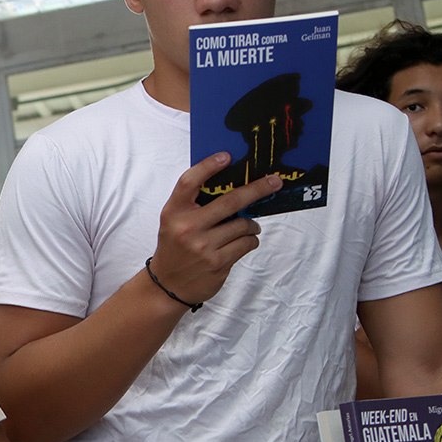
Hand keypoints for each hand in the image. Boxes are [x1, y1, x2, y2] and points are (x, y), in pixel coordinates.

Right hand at [147, 152, 281, 306]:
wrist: (167, 285)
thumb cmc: (175, 247)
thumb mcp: (174, 222)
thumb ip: (194, 205)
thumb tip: (233, 185)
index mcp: (173, 212)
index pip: (189, 182)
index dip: (208, 166)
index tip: (226, 156)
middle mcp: (187, 227)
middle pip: (229, 201)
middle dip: (257, 189)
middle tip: (274, 182)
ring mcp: (203, 246)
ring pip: (243, 225)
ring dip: (251, 224)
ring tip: (248, 227)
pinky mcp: (218, 263)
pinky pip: (246, 243)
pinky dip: (250, 240)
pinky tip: (243, 241)